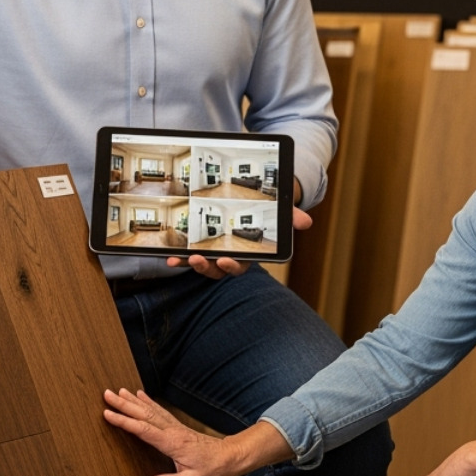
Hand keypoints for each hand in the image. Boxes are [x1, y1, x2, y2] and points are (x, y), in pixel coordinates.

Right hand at [103, 389, 295, 475]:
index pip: (143, 429)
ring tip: (119, 391)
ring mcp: (175, 427)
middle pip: (144, 414)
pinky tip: (141, 395)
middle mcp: (172, 431)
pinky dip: (148, 401)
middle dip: (124, 404)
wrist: (231, 457)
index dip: (124, 421)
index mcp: (172, 443)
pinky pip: (159, 411)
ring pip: (151, 409)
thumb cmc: (213, 470)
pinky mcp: (178, 426)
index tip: (108, 413)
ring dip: (133, 400)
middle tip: (107, 394)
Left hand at [167, 206, 313, 279]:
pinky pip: (188, 255)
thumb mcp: (279, 213)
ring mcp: (213, 253)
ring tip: (181, 258)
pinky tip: (169, 255)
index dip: (232, 265)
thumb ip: (290, 217)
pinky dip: (178, 257)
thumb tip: (306, 221)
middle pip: (218, 269)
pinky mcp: (199, 247)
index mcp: (248, 253)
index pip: (241, 264)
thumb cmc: (266, 215)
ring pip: (202, 264)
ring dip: (190, 263)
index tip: (225, 260)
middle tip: (198, 259)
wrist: (254, 206)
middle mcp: (230, 256)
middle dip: (207, 267)